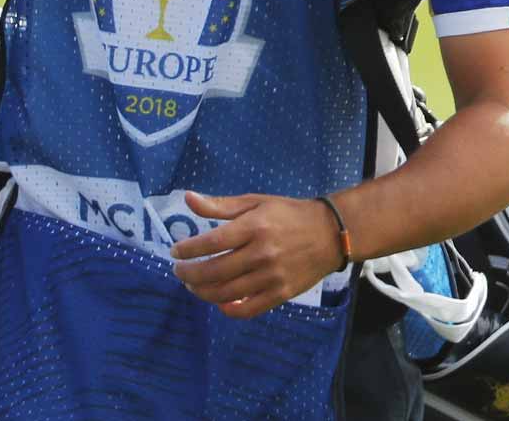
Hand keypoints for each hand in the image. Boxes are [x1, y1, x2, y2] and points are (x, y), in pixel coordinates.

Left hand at [171, 193, 343, 318]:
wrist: (331, 233)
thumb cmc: (290, 214)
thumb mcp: (257, 202)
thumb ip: (221, 205)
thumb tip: (188, 199)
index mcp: (254, 227)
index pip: (210, 242)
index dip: (187, 250)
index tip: (176, 251)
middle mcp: (261, 253)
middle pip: (213, 271)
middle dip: (188, 274)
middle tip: (179, 271)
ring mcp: (272, 277)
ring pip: (226, 293)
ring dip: (202, 292)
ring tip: (194, 285)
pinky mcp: (281, 294)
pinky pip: (247, 310)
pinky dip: (228, 309)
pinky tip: (219, 301)